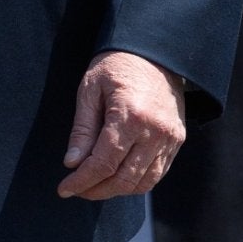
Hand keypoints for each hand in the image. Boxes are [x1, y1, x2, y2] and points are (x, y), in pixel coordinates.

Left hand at [58, 51, 184, 201]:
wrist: (155, 51)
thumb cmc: (117, 65)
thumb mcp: (90, 90)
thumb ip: (82, 129)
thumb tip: (72, 164)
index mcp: (130, 116)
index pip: (104, 163)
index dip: (82, 181)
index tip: (65, 189)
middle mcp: (155, 131)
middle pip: (124, 179)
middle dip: (96, 191)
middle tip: (77, 189)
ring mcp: (170, 137)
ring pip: (143, 182)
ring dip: (116, 190)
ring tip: (95, 186)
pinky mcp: (177, 139)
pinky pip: (158, 173)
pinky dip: (136, 182)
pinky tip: (117, 177)